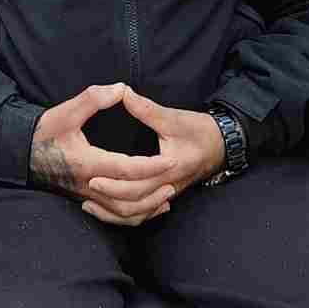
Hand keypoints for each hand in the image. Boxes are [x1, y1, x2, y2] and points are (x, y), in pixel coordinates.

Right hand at [30, 84, 177, 225]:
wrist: (20, 154)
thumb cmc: (43, 132)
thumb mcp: (65, 111)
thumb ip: (93, 99)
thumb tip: (121, 88)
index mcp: (87, 163)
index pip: (125, 170)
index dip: (151, 167)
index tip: (172, 161)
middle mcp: (88, 185)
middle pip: (127, 199)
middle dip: (153, 191)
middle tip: (174, 178)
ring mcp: (86, 196)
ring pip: (121, 213)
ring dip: (146, 207)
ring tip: (166, 195)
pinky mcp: (84, 200)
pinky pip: (112, 216)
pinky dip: (133, 217)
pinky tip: (148, 208)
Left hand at [84, 88, 225, 224]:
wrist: (223, 145)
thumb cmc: (200, 131)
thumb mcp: (174, 118)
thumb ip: (147, 109)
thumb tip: (123, 93)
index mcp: (169, 168)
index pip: (137, 184)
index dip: (114, 183)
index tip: (92, 177)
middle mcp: (168, 186)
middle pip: (134, 203)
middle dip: (109, 198)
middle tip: (86, 188)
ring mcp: (168, 193)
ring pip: (139, 213)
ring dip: (114, 212)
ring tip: (89, 204)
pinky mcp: (166, 194)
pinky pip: (145, 212)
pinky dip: (127, 214)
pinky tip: (110, 209)